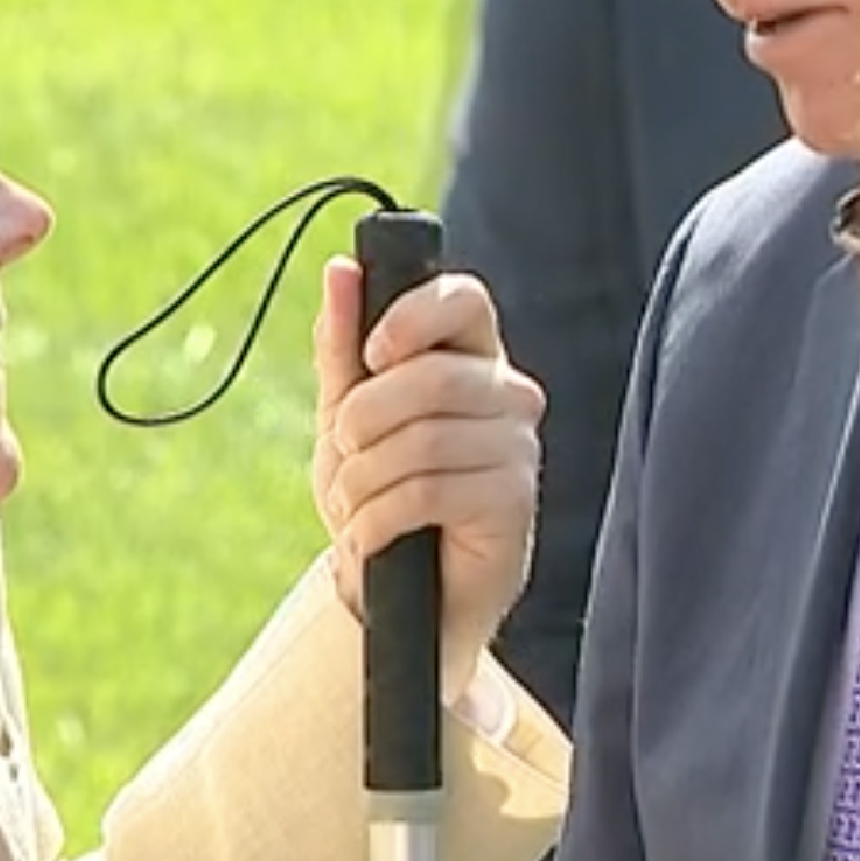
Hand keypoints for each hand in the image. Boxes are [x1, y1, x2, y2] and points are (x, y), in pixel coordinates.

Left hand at [311, 257, 543, 701]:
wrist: (391, 590)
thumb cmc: (378, 491)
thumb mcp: (345, 415)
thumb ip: (344, 345)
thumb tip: (341, 271)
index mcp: (471, 357)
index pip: (465, 299)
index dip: (412, 318)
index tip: (371, 355)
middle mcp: (507, 395)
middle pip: (433, 376)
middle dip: (365, 418)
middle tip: (345, 452)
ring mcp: (518, 449)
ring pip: (425, 439)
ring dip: (365, 478)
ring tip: (354, 503)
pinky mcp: (513, 503)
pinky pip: (430, 491)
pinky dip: (378, 518)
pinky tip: (370, 535)